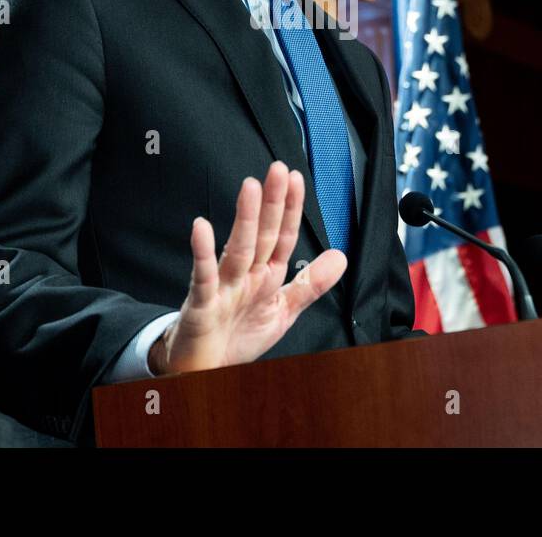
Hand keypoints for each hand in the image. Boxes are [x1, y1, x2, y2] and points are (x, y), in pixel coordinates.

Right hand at [149, 161, 346, 374]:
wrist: (203, 371)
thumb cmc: (236, 337)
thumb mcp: (282, 310)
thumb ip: (310, 284)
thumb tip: (340, 257)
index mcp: (265, 275)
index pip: (283, 236)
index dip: (291, 209)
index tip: (295, 179)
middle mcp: (245, 275)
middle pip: (262, 234)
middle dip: (271, 202)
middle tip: (277, 170)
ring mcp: (223, 287)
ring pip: (238, 249)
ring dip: (244, 219)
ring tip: (250, 188)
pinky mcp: (202, 305)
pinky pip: (203, 277)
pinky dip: (202, 253)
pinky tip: (201, 228)